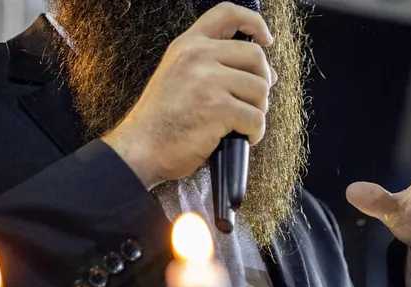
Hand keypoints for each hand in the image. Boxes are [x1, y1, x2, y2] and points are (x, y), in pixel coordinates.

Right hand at [103, 2, 277, 188]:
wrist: (142, 148)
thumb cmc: (162, 121)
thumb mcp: (180, 78)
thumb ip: (218, 67)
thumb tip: (268, 73)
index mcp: (188, 45)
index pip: (228, 14)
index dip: (255, 23)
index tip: (266, 39)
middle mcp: (197, 56)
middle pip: (255, 56)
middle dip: (262, 82)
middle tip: (254, 101)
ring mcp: (208, 81)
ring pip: (260, 89)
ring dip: (259, 110)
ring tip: (243, 122)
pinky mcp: (218, 108)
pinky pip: (256, 118)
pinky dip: (255, 132)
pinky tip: (244, 136)